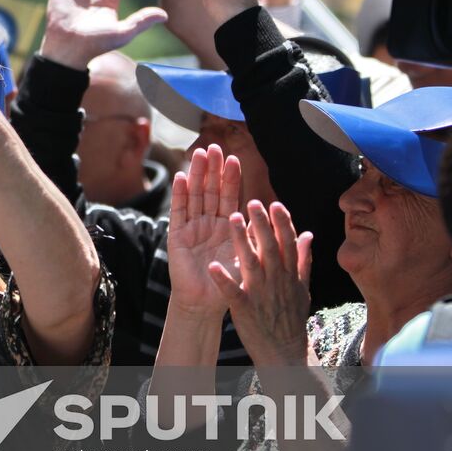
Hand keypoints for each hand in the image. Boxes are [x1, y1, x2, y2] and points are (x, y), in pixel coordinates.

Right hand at [167, 145, 243, 318]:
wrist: (206, 303)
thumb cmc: (229, 283)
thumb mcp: (247, 254)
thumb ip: (255, 233)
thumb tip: (274, 213)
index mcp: (226, 226)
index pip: (229, 197)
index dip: (231, 179)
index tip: (235, 158)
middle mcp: (208, 223)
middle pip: (210, 191)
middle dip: (213, 169)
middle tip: (215, 147)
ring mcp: (191, 227)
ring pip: (195, 196)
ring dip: (197, 175)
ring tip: (199, 154)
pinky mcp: (177, 235)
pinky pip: (179, 212)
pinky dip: (180, 195)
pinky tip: (182, 177)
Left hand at [209, 200, 312, 366]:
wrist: (284, 352)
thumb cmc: (291, 317)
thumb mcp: (302, 288)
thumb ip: (303, 260)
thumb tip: (308, 234)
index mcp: (289, 274)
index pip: (287, 243)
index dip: (281, 222)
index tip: (275, 203)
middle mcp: (276, 280)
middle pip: (269, 247)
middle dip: (262, 224)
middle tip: (252, 201)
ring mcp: (260, 294)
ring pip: (250, 262)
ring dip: (241, 241)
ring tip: (231, 219)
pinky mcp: (244, 308)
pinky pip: (232, 291)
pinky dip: (223, 279)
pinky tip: (212, 266)